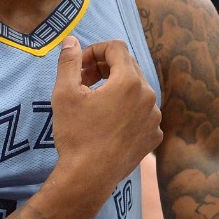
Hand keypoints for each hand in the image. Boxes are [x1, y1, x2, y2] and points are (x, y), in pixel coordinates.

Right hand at [51, 37, 161, 198]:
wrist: (89, 178)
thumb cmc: (75, 133)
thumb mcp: (64, 92)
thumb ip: (70, 61)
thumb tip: (72, 41)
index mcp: (129, 81)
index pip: (116, 48)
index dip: (95, 50)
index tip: (80, 66)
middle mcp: (148, 96)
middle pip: (128, 66)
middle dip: (104, 68)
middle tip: (82, 82)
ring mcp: (154, 118)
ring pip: (136, 90)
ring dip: (115, 88)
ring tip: (94, 103)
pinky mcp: (154, 136)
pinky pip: (142, 112)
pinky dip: (126, 109)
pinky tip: (107, 123)